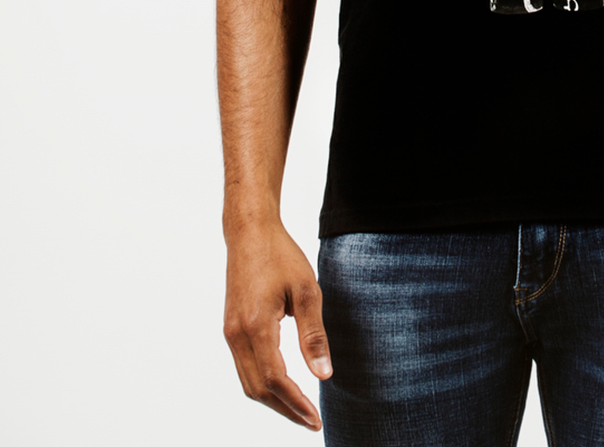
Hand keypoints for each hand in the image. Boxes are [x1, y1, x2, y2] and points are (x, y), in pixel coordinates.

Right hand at [223, 220, 332, 429]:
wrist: (249, 232)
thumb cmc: (281, 255)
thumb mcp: (307, 290)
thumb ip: (313, 335)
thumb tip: (323, 375)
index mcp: (256, 325)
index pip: (276, 379)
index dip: (296, 403)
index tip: (315, 418)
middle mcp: (237, 335)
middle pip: (258, 390)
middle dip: (285, 410)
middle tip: (311, 421)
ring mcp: (230, 333)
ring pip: (248, 383)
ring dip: (274, 401)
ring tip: (300, 410)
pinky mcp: (231, 329)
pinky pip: (244, 368)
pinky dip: (263, 384)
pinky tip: (283, 386)